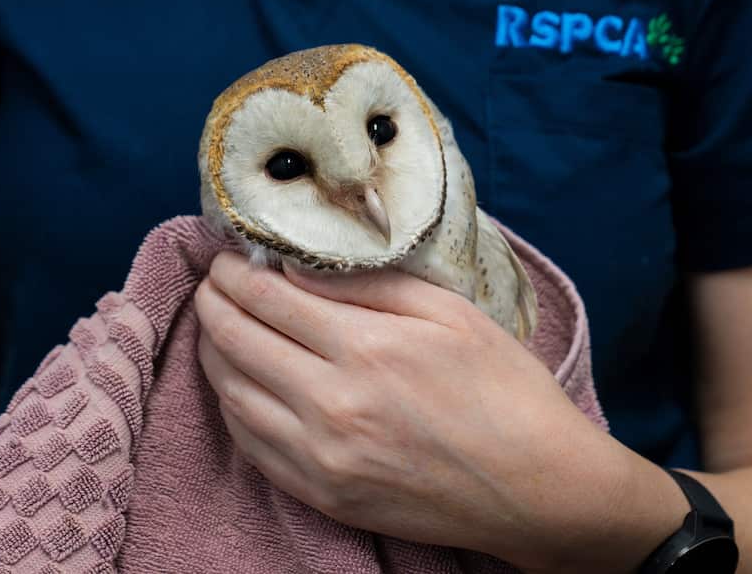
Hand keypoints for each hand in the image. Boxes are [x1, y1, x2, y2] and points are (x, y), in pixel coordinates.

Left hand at [194, 251, 677, 571]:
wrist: (538, 489)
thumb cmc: (504, 390)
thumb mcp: (449, 312)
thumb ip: (366, 285)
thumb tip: (294, 266)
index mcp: (366, 348)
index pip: (265, 298)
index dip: (234, 271)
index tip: (228, 256)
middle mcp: (332, 404)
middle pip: (235, 341)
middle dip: (213, 301)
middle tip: (213, 282)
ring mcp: (322, 457)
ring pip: (231, 393)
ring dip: (213, 351)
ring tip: (219, 325)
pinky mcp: (322, 495)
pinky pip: (249, 445)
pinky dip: (231, 405)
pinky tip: (238, 382)